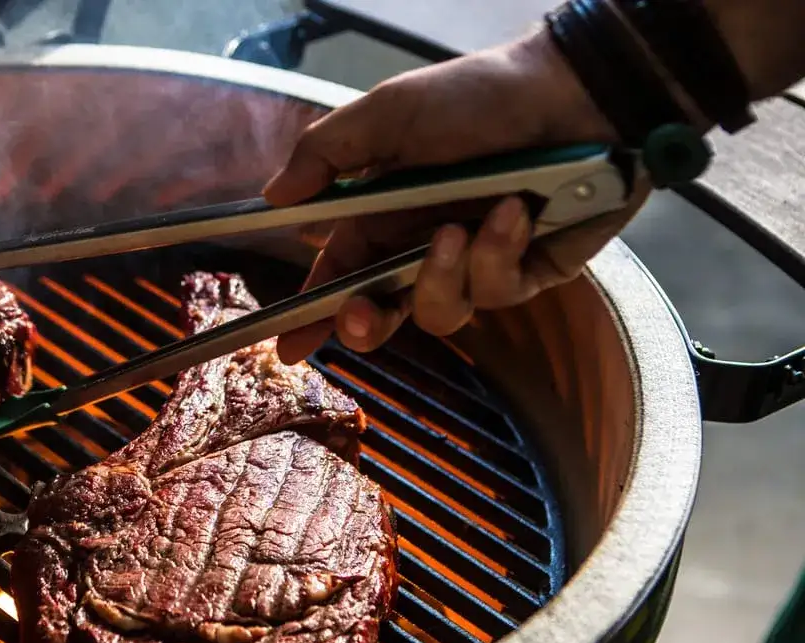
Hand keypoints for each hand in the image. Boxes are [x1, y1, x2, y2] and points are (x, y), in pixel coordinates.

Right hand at [264, 32, 649, 363]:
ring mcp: (477, 265)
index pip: (340, 274)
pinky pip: (499, 289)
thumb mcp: (389, 113)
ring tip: (458, 229)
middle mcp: (425, 247)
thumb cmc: (477, 97)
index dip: (313, 313)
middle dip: (366, 323)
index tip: (290, 347)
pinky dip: (499, 252)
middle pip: (384, 313)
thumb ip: (327, 153)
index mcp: (385, 216)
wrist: (573, 90)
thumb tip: (274, 197)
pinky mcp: (528, 273)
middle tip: (360, 313)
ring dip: (441, 277)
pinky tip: (512, 213)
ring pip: (441, 312)